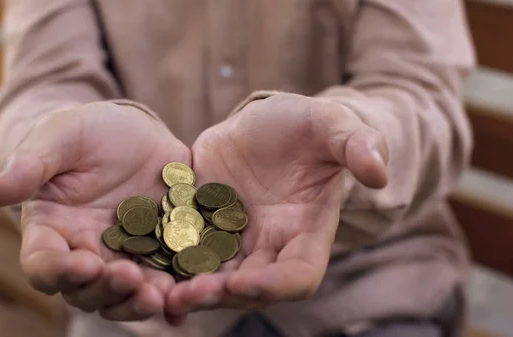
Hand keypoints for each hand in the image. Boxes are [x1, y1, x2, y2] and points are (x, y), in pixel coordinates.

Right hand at [0, 102, 190, 320]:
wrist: (130, 132)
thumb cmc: (83, 133)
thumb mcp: (59, 138)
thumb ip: (31, 165)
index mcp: (53, 231)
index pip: (45, 263)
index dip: (60, 270)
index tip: (84, 263)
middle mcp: (87, 253)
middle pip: (89, 290)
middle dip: (108, 290)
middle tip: (130, 280)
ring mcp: (127, 256)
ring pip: (128, 294)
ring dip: (143, 301)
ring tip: (163, 296)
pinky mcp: (163, 251)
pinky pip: (168, 280)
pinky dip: (177, 296)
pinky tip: (189, 300)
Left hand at [165, 93, 387, 321]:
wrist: (263, 124)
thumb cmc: (302, 125)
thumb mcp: (328, 123)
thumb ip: (355, 143)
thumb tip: (380, 172)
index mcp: (305, 231)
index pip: (297, 275)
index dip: (273, 286)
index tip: (242, 284)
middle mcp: (267, 245)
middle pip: (246, 285)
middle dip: (218, 294)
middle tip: (187, 295)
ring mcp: (230, 239)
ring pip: (209, 276)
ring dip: (184, 287)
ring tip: (154, 290)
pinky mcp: (198, 226)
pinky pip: (179, 252)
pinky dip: (160, 263)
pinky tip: (133, 266)